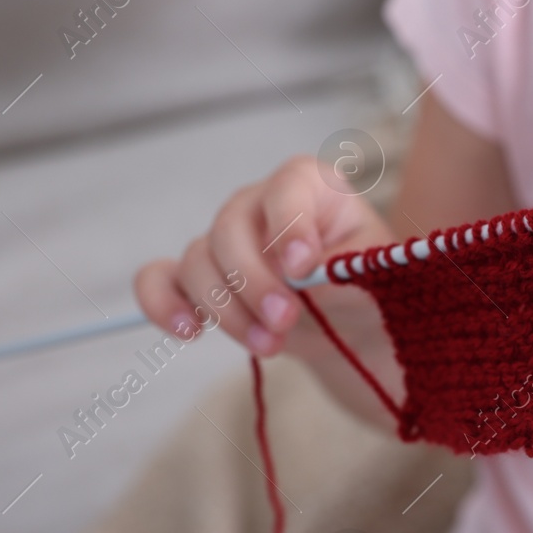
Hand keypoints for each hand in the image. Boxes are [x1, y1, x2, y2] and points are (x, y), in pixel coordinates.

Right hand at [135, 155, 393, 354]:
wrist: (353, 326)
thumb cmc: (367, 288)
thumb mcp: (373, 276)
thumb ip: (341, 269)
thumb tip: (300, 275)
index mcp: (310, 187)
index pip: (287, 188)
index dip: (288, 224)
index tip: (302, 266)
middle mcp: (259, 205)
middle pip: (230, 228)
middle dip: (254, 281)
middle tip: (286, 320)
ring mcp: (225, 241)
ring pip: (198, 261)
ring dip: (226, 308)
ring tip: (268, 345)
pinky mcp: (203, 279)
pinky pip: (160, 279)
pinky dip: (163, 303)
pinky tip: (190, 331)